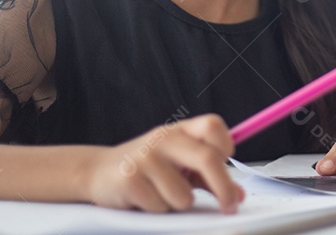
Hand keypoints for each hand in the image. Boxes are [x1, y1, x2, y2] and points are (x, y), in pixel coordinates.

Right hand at [84, 114, 242, 212]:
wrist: (98, 171)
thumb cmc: (148, 168)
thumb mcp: (179, 165)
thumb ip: (209, 177)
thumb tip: (238, 195)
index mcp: (180, 130)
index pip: (213, 125)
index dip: (225, 144)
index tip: (228, 162)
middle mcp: (164, 138)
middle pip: (207, 158)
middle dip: (223, 187)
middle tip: (229, 206)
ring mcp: (145, 157)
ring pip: (184, 195)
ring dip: (178, 204)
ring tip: (163, 195)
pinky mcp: (129, 179)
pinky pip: (160, 206)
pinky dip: (158, 209)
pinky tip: (145, 199)